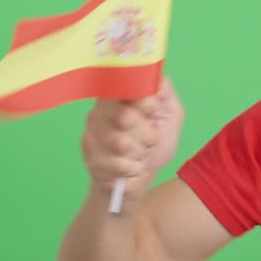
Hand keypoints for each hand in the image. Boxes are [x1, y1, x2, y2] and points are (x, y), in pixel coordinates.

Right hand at [81, 76, 184, 198]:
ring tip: (140, 154)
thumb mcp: (170, 117)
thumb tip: (158, 80)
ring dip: (141, 153)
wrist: (140, 179)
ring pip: (122, 143)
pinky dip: (134, 169)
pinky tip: (132, 167)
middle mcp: (98, 113)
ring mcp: (91, 137)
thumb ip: (166, 95)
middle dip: (146, 133)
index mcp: (116, 98)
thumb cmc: (154, 145)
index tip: (153, 109)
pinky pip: (119, 164)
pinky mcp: (90, 160)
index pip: (123, 89)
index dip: (143, 101)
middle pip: (124, 116)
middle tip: (149, 139)